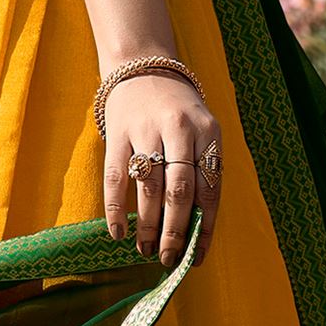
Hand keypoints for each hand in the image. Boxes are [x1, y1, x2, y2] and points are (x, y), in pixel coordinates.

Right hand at [102, 66, 222, 267]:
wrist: (143, 67)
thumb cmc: (177, 111)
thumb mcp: (201, 131)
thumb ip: (201, 170)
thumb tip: (194, 228)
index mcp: (207, 131)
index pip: (210, 188)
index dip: (204, 226)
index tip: (197, 255)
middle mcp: (179, 128)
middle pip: (180, 189)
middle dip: (175, 230)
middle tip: (169, 258)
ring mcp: (146, 129)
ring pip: (148, 186)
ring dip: (147, 224)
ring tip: (146, 250)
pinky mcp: (117, 132)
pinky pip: (115, 177)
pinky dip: (116, 208)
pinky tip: (118, 232)